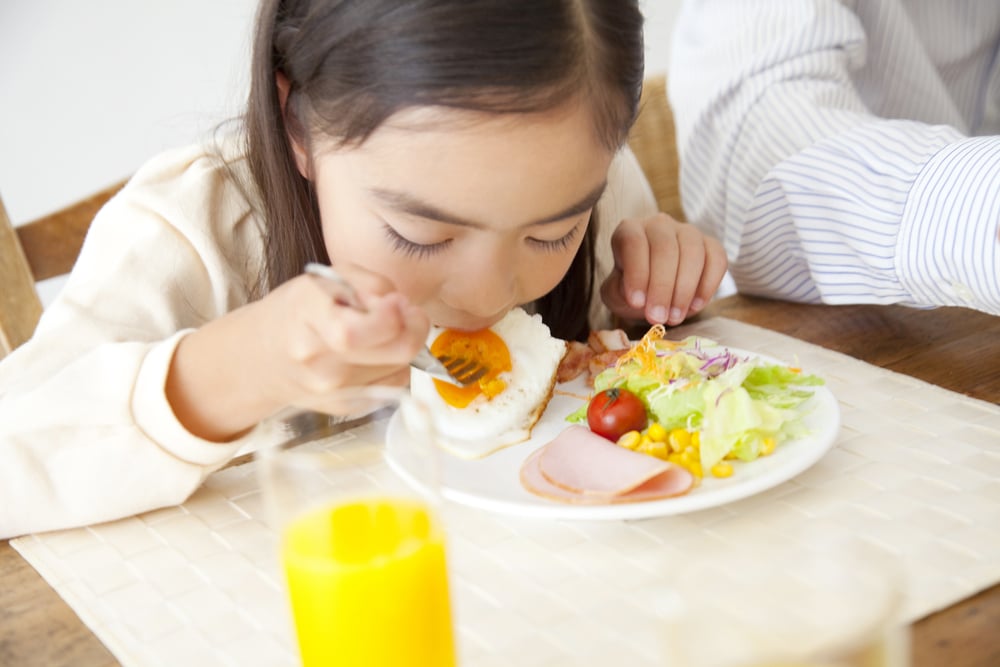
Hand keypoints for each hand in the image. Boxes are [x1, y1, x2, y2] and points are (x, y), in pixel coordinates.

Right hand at [256, 265, 429, 412]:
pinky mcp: (346, 408)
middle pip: (400, 350)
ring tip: (379, 334)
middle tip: (405, 313)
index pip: (375, 325)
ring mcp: (334, 390)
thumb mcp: (326, 279)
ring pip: (402, 368)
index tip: (395, 301)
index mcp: (310, 316)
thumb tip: (402, 307)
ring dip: (402, 347)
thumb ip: (370, 284)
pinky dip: (392, 367)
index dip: (397, 312)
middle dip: (413, 327)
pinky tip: (372, 355)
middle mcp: (320, 359)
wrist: (261, 359)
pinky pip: (393, 385)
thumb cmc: (297, 313)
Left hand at [600, 213, 726, 325]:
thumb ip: (621, 292)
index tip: (636, 303)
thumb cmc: (632, 290)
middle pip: (665, 247)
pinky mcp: (711, 246)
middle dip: (662, 286)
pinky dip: (708, 286)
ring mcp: (688, 232)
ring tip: (675, 317)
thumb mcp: (617, 293)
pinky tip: (695, 306)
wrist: (653, 294)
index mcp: (630, 230)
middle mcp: (659, 225)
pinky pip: (717, 260)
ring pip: (692, 252)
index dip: (637, 273)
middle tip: (657, 317)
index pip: (634, 243)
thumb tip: (640, 298)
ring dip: (684, 289)